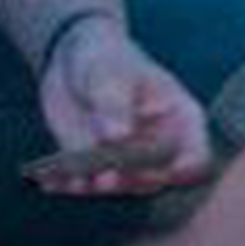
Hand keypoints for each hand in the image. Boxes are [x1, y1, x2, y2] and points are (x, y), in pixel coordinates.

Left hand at [24, 5, 209, 200]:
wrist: (75, 60)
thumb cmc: (106, 59)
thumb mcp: (109, 72)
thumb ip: (113, 103)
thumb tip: (116, 138)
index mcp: (181, 122)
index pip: (196, 156)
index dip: (186, 168)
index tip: (168, 171)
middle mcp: (158, 149)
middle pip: (155, 178)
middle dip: (130, 180)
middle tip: (105, 177)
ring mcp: (127, 161)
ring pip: (118, 186)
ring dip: (95, 186)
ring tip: (70, 180)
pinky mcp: (95, 167)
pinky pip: (84, 184)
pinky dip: (67, 184)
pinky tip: (48, 180)